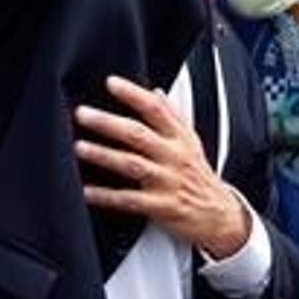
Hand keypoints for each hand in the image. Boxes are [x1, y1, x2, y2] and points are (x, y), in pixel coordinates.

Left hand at [76, 75, 251, 258]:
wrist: (219, 216)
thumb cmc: (199, 177)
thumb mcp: (191, 142)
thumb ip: (173, 116)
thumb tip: (156, 92)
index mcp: (179, 138)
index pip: (156, 108)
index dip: (133, 94)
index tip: (112, 83)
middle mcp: (173, 157)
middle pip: (138, 134)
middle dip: (108, 122)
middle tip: (83, 114)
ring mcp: (166, 182)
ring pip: (132, 165)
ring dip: (104, 155)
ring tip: (80, 147)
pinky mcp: (160, 207)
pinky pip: (129, 200)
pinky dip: (106, 196)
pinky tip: (86, 191)